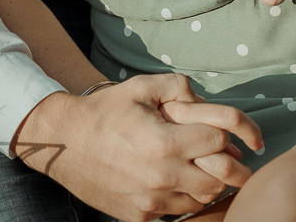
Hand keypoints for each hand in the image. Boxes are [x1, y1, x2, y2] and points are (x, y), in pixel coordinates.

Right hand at [12, 74, 261, 220]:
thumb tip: (204, 101)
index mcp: (165, 143)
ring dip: (208, 185)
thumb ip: (178, 87)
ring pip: (200, 200)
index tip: (225, 134)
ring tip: (204, 169)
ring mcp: (150, 200)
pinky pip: (176, 211)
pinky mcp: (139, 215)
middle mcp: (161, 176)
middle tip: (232, 160)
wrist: (63, 142)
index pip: (219, 142)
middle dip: (229, 167)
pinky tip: (177, 182)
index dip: (227, 135)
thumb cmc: (104, 111)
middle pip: (219, 179)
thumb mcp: (141, 87)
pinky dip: (183, 198)